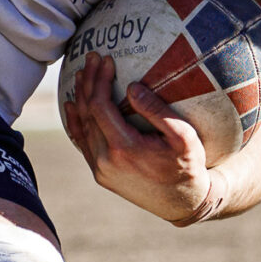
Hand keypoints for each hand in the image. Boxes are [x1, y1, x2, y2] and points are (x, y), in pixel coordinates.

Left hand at [59, 53, 220, 224]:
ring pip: (82, 127)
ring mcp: (100, 170)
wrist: (182, 203)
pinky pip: (82, 143)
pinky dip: (76, 122)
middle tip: (92, 57)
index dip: (100, 80)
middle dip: (88, 82)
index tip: (107, 60)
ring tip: (83, 73)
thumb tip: (131, 87)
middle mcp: (106, 161)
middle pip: (87, 113)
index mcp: (124, 149)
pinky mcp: (101, 174)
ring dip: (80, 98)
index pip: (100, 106)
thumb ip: (157, 111)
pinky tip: (72, 105)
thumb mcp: (183, 137)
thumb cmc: (188, 166)